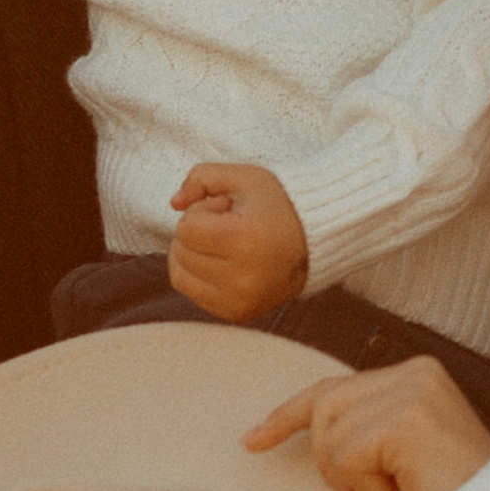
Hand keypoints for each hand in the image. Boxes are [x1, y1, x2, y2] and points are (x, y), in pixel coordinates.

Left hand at [167, 164, 310, 321]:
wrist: (315, 243)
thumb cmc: (278, 205)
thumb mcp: (244, 177)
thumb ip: (201, 176)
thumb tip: (174, 203)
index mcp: (245, 240)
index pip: (186, 228)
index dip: (202, 210)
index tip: (228, 208)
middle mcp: (242, 277)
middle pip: (181, 252)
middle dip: (196, 232)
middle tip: (229, 225)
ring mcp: (240, 300)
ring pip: (180, 275)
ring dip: (192, 254)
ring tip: (222, 243)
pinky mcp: (237, 314)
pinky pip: (193, 294)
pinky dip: (199, 275)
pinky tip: (223, 261)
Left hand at [245, 357, 489, 490]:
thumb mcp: (400, 464)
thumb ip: (365, 443)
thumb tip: (318, 451)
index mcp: (417, 376)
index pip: (335, 387)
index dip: (287, 415)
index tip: (252, 441)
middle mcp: (416, 373)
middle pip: (324, 409)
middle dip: (327, 467)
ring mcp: (413, 392)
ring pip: (331, 435)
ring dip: (349, 485)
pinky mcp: (406, 420)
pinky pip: (347, 456)